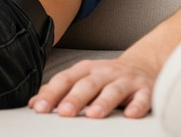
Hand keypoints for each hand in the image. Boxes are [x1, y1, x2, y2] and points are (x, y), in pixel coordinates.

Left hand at [29, 54, 157, 118]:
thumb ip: (60, 90)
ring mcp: (125, 80)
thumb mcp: (83, 78)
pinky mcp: (146, 90)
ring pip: (113, 90)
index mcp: (85, 70)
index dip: (51, 93)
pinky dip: (137, 106)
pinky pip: (143, 97)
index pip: (64, 80)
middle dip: (74, 98)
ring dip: (103, 102)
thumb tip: (34, 103)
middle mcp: (103, 72)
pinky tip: (131, 115)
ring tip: (93, 115)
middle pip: (87, 84)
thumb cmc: (107, 77)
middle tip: (64, 112)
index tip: (39, 108)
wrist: (144, 66)